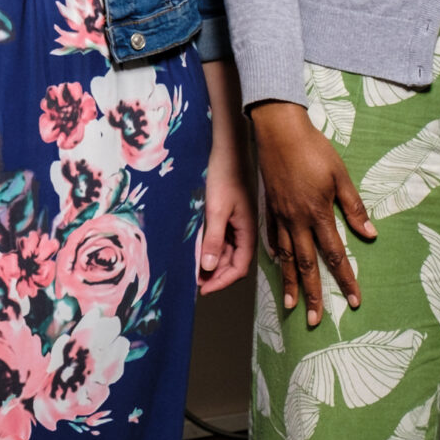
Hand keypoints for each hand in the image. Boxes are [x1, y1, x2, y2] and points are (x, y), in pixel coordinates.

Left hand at [197, 117, 256, 295]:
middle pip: (233, 263)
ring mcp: (237, 224)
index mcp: (248, 232)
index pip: (239, 268)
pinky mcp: (228, 216)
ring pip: (226, 253)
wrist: (227, 150)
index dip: (222, 281)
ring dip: (211, 263)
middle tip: (193, 282)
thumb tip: (209, 268)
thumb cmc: (223, 176)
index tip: (203, 289)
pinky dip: (209, 248)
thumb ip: (214, 240)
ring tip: (191, 269)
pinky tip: (195, 250)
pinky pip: (221, 239)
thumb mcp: (216, 210)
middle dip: (215, 275)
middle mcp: (245, 232)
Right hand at [251, 100, 375, 326]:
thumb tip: (370, 235)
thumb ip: (354, 208)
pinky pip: (272, 238)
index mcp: (317, 214)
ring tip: (291, 305)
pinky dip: (276, 255)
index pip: (335, 255)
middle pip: (307, 265)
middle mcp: (296, 221)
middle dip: (312, 294)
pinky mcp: (269, 207)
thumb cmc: (313, 150)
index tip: (354, 300)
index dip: (346, 279)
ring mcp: (279, 215)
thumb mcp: (340, 176)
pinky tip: (279, 265)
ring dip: (290, 283)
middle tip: (315, 320)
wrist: (278, 130)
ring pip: (286, 257)